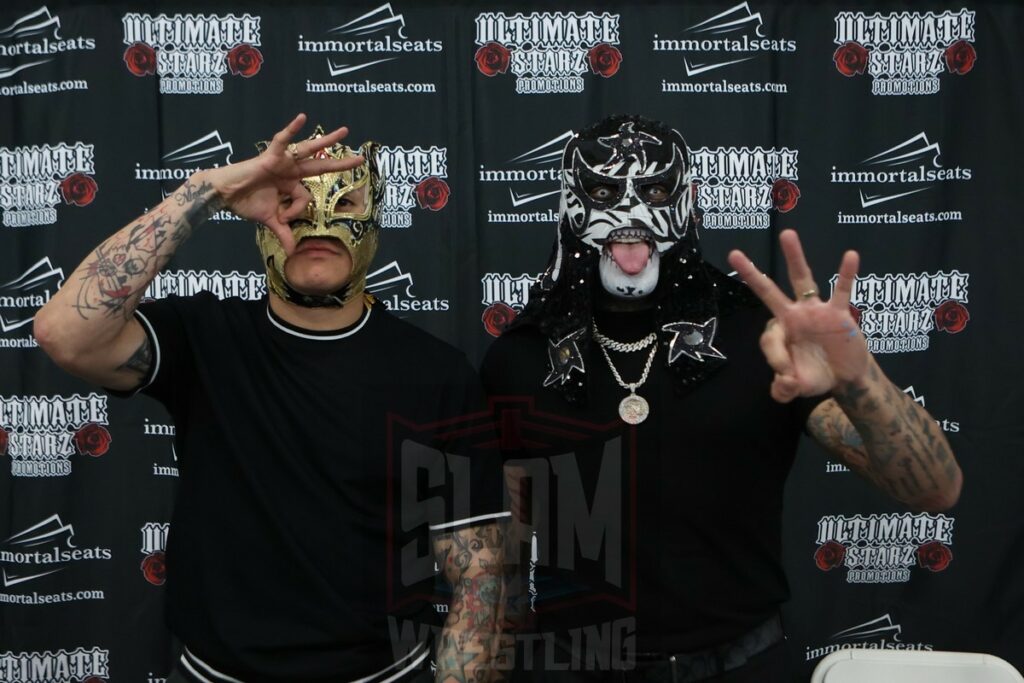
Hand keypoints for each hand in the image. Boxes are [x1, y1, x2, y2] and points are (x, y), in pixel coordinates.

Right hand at [203, 113, 362, 253]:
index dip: (296, 212)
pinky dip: (291, 129)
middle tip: (361, 159)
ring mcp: (281, 162)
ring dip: (327, 141)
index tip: (283, 218)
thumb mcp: (270, 220)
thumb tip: (292, 252)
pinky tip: (303, 118)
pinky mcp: (269, 156)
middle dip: (340, 164)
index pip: (306, 198)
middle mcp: (290, 170)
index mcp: (291, 184)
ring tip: (345, 132)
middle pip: (320, 166)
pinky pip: (281, 140)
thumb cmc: (244, 202)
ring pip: (308, 150)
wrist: (223, 194)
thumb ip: (284, 233)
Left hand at [726, 229, 868, 401]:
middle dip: (752, 274)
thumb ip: (784, 390)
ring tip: (786, 234)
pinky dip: (846, 274)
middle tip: (734, 254)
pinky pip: (842, 290)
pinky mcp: (838, 313)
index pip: (769, 340)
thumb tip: (783, 384)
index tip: (788, 379)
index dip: (777, 361)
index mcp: (780, 332)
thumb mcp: (797, 387)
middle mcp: (793, 316)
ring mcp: (815, 311)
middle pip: (768, 291)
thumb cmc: (816, 376)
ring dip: (794, 258)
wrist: (845, 376)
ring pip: (802, 280)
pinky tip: (851, 255)